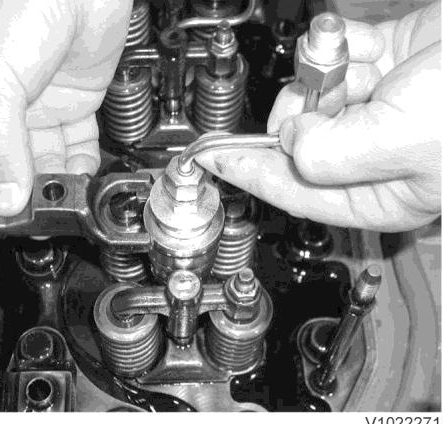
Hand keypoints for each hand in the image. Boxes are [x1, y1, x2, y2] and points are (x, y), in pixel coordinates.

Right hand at [0, 0, 131, 230]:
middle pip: (5, 167)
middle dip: (20, 197)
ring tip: (63, 204)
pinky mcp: (75, 105)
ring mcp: (39, 107)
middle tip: (36, 221)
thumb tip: (5, 200)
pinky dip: (80, 166)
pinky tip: (82, 179)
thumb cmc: (21, 7)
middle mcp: (0, 108)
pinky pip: (76, 146)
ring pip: (43, 161)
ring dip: (53, 186)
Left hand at [198, 2, 440, 231]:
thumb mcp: (404, 143)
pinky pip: (336, 55)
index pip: (294, 191)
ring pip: (313, 94)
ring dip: (319, 74)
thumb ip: (332, 155)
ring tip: (346, 63)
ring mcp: (380, 104)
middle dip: (296, 114)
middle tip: (316, 96)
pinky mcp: (387, 60)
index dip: (246, 172)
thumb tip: (291, 143)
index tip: (208, 159)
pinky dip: (335, 44)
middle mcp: (375, 153)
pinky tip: (351, 42)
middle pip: (298, 139)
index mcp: (381, 193)